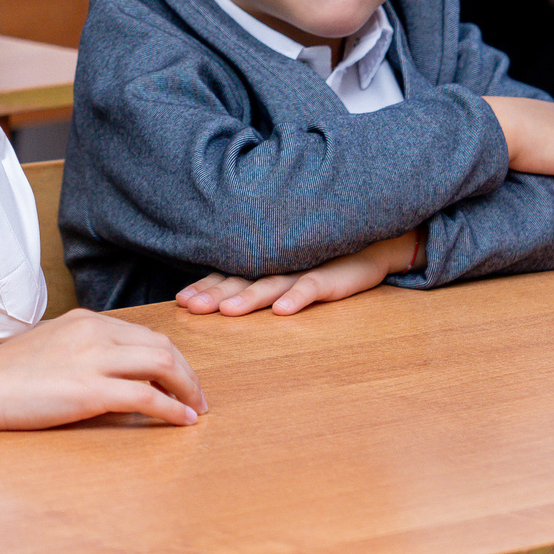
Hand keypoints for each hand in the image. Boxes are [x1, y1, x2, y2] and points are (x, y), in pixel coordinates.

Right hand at [0, 309, 204, 428]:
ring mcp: (93, 359)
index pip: (145, 335)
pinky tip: (182, 421)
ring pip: (162, 364)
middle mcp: (95, 332)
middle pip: (162, 346)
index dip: (171, 360)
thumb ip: (81, 350)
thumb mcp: (50, 346)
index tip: (180, 382)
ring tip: (196, 410)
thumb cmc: (5, 373)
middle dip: (187, 374)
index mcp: (86, 321)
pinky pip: (146, 396)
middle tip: (197, 399)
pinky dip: (171, 409)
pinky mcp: (90, 390)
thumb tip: (108, 372)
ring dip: (187, 389)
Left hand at [177, 229, 420, 315]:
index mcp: (264, 263)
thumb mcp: (286, 267)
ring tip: (228, 311)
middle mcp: (278, 264)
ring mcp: (303, 269)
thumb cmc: (323, 257)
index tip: (181, 301)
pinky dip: (297, 298)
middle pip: (241, 280)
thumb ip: (255, 277)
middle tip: (191, 307)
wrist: (372, 242)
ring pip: (270, 284)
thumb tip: (215, 294)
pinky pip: (311, 287)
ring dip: (248, 298)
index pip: (228, 275)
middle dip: (214, 294)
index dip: (205, 287)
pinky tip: (282, 311)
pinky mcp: (331, 275)